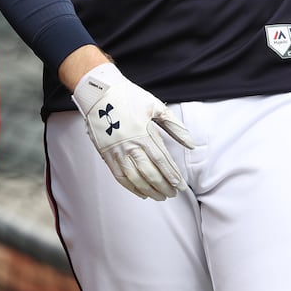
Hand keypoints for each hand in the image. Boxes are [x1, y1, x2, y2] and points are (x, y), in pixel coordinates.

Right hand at [71, 62, 194, 200]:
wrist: (99, 93)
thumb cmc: (129, 97)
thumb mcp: (155, 106)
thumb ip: (174, 126)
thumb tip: (191, 144)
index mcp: (144, 133)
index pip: (162, 161)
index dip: (172, 175)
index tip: (181, 185)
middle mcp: (130, 145)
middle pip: (150, 173)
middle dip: (164, 186)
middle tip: (173, 193)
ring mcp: (117, 152)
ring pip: (136, 179)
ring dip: (149, 190)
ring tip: (160, 196)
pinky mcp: (107, 155)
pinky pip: (120, 177)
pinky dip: (131, 188)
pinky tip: (141, 193)